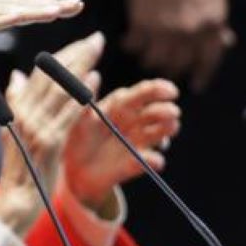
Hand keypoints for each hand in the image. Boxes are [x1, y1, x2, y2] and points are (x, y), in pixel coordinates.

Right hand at [0, 0, 81, 45]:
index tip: (72, 5)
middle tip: (77, 4)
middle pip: (21, 3)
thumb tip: (7, 19)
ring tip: (57, 10)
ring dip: (32, 9)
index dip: (48, 3)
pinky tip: (19, 16)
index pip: (22, 3)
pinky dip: (2, 17)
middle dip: (50, 4)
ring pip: (7, 9)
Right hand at [0, 32, 107, 230]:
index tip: (82, 43)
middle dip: (76, 55)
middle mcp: (23, 115)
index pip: (40, 74)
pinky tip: (94, 81)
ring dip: (81, 67)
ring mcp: (35, 128)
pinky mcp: (49, 143)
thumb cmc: (19, 169)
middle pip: (51, 76)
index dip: (62, 56)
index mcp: (16, 109)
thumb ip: (15, 102)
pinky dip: (81, 95)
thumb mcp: (12, 132)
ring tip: (97, 50)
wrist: (16, 201)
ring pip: (60, 90)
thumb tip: (17, 75)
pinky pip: (68, 114)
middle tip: (97, 40)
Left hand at [63, 78, 181, 206]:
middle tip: (173, 112)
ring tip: (171, 127)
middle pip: (154, 112)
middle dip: (165, 111)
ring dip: (166, 130)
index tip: (170, 91)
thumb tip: (94, 74)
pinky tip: (155, 160)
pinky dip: (153, 161)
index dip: (157, 90)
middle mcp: (132, 123)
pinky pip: (147, 162)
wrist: (71, 171)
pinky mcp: (134, 165)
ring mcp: (136, 143)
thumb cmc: (73, 138)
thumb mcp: (76, 119)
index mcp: (119, 107)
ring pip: (158, 134)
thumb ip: (85, 101)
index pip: (142, 93)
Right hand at [124, 0, 234, 90]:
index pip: (209, 59)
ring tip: (148, 57)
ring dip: (151, 60)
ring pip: (156, 60)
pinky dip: (132, 46)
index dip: (202, 74)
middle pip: (180, 64)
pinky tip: (130, 43)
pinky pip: (135, 45)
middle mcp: (189, 34)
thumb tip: (224, 40)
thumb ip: (218, 21)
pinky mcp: (141, 24)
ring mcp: (164, 31)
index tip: (196, 84)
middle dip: (174, 69)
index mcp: (211, 25)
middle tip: (168, 71)